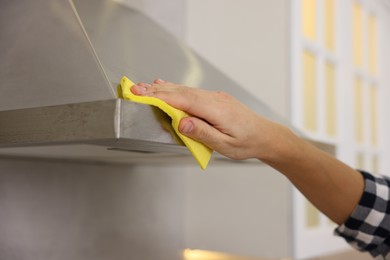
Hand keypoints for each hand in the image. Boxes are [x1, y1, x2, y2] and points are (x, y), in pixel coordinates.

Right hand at [131, 79, 292, 160]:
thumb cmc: (246, 142)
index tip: (142, 94)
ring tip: (144, 87)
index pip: (182, 100)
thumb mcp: (225, 145)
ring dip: (163, 88)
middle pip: (180, 91)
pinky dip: (176, 89)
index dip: (160, 96)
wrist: (265, 135)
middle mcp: (214, 99)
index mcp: (216, 110)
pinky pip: (191, 92)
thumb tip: (181, 122)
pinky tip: (167, 86)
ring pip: (185, 89)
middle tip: (134, 88)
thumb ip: (202, 132)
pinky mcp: (214, 99)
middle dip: (156, 90)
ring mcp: (215, 97)